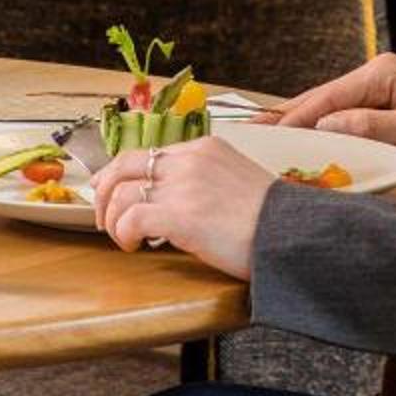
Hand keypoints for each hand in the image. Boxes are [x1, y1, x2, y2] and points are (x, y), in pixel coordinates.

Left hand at [89, 137, 273, 278]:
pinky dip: (124, 233)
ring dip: (114, 220)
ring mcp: (183, 186)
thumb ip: (203, 179)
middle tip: (104, 218)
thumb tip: (173, 200)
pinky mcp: (180, 216)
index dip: (120, 174)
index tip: (111, 193)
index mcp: (204, 148)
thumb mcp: (236, 180)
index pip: (147, 153)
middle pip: (123, 165)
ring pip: (121, 193)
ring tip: (125, 240)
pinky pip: (130, 218)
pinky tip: (135, 246)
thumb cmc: (270, 219)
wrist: (292, 235)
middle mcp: (190, 160)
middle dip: (103, 193)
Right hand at [263, 52, 395, 163]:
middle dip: (287, 113)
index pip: (331, 96)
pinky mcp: (377, 98)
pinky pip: (339, 109)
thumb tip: (328, 124)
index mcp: (382, 73)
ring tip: (261, 128)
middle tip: (249, 128)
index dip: (299, 115)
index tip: (271, 132)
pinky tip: (294, 129)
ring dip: (296, 116)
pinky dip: (315, 119)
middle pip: (322, 95)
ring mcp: (374, 83)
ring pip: (326, 101)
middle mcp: (374, 72)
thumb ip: (372, 126)